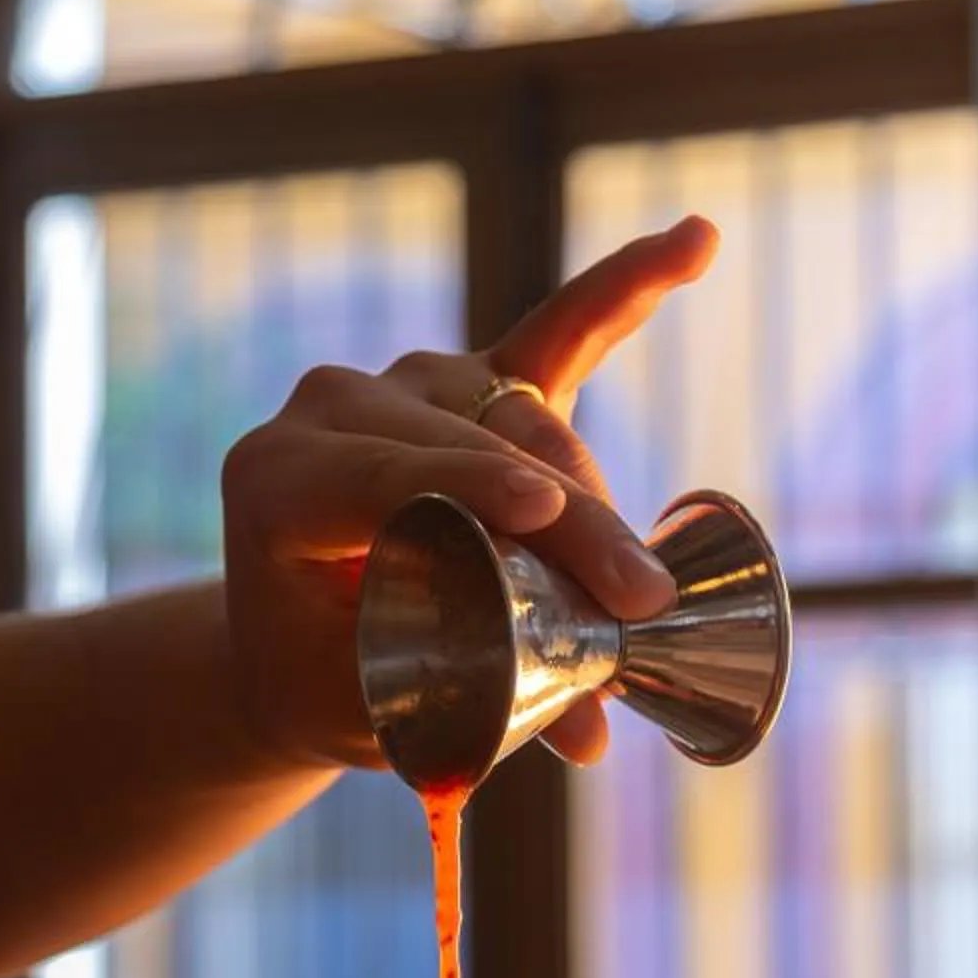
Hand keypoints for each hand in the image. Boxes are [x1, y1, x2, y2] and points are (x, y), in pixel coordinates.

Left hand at [221, 215, 718, 770]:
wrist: (287, 648)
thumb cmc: (320, 679)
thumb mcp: (366, 704)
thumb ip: (469, 705)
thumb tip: (593, 735)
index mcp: (280, 479)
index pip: (385, 473)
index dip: (471, 488)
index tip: (546, 515)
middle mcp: (334, 408)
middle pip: (473, 448)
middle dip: (567, 526)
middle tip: (636, 603)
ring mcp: (405, 384)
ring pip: (523, 419)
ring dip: (592, 494)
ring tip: (640, 585)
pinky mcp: (471, 386)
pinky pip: (558, 333)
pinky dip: (625, 290)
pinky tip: (696, 241)